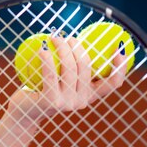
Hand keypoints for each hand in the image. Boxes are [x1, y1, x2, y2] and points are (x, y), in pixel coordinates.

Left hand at [7, 36, 127, 124]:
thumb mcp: (62, 79)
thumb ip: (72, 65)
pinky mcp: (51, 101)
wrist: (26, 111)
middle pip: (86, 67)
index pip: (112, 83)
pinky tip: (42, 47)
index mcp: (90, 95)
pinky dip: (47, 58)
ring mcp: (68, 103)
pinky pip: (51, 74)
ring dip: (62, 47)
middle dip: (78, 46)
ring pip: (70, 68)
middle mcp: (82, 101)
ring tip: (54, 37)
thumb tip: (80, 36)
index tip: (120, 47)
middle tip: (67, 36)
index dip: (120, 67)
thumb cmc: (44, 88)